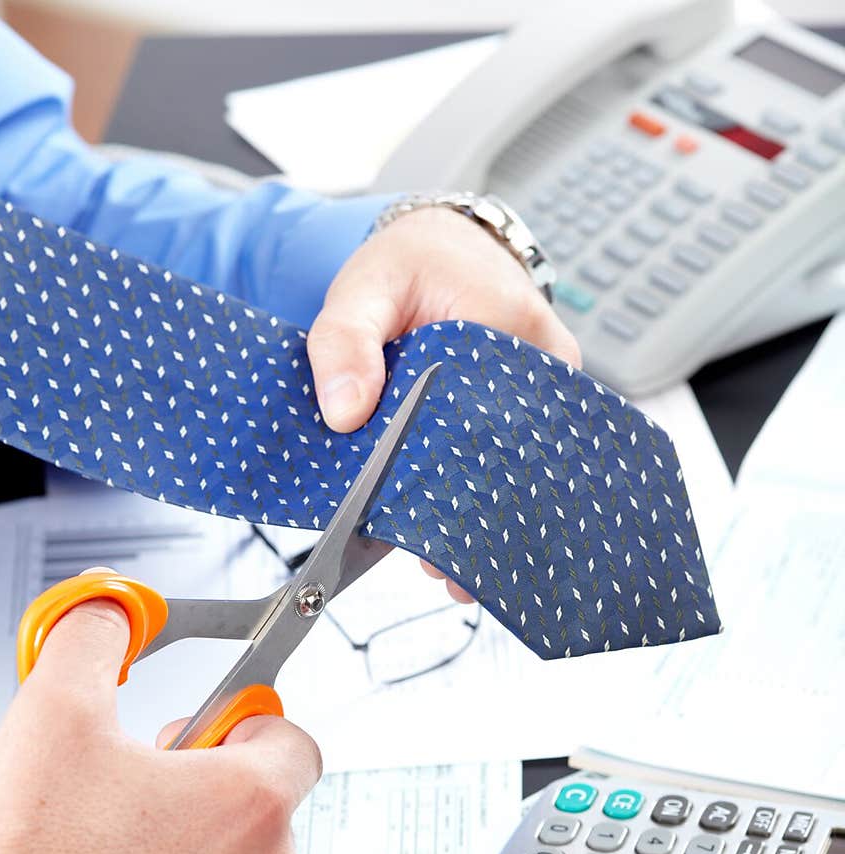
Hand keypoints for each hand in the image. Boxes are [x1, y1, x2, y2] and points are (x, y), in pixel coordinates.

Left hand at [307, 206, 581, 600]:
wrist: (442, 242)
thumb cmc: (409, 263)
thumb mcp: (362, 287)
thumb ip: (344, 342)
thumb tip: (344, 412)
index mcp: (509, 326)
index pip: (490, 419)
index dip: (459, 480)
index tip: (431, 530)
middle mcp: (544, 360)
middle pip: (514, 452)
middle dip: (474, 512)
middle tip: (443, 569)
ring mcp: (548, 385)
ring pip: (519, 460)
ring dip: (482, 509)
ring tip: (453, 572)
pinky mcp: (538, 402)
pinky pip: (515, 452)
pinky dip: (484, 488)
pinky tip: (464, 537)